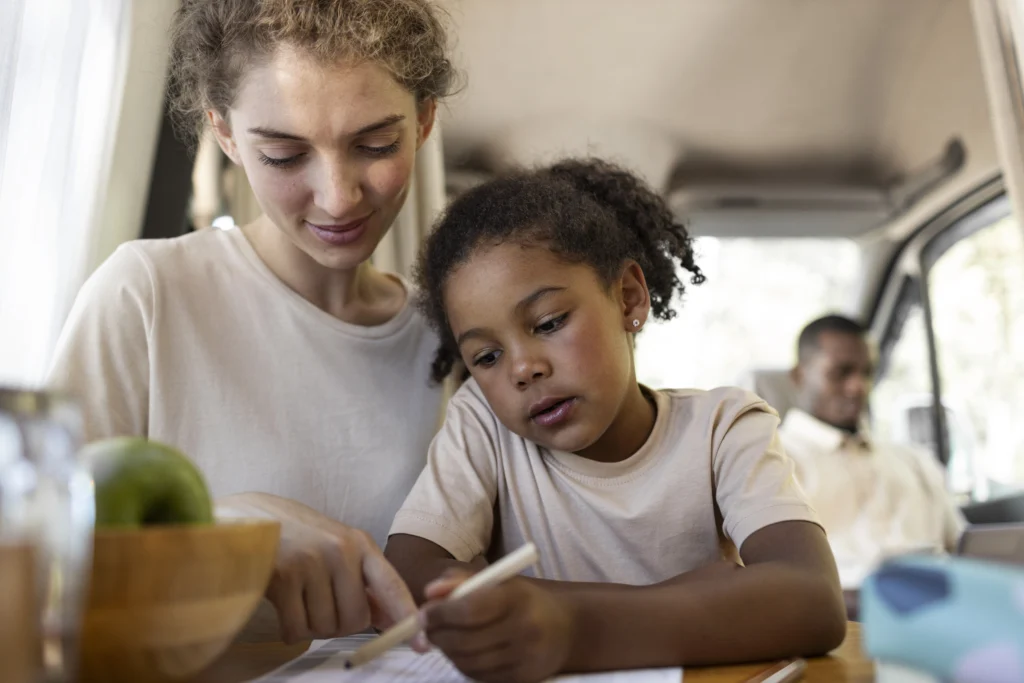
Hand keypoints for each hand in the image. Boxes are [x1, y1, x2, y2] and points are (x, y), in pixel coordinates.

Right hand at [216, 493, 421, 644]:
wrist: (245, 520)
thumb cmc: (295, 538)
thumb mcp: (335, 547)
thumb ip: (361, 580)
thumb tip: (388, 618)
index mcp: (359, 543)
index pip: (392, 585)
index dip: (406, 616)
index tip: (422, 642)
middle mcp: (340, 551)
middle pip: (356, 619)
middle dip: (338, 623)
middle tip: (318, 603)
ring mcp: (312, 562)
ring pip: (326, 627)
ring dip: (310, 624)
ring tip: (297, 596)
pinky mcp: (283, 576)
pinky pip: (297, 628)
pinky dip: (289, 627)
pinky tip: (281, 603)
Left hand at [421, 570, 575, 682]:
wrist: (567, 628)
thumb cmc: (524, 600)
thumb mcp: (498, 580)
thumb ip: (462, 580)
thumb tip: (430, 592)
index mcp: (517, 597)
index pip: (469, 609)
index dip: (441, 613)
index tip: (424, 613)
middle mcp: (525, 628)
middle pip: (465, 640)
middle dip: (437, 635)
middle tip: (425, 628)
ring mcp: (525, 657)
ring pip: (469, 661)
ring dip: (447, 651)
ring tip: (442, 639)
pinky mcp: (523, 678)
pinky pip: (480, 676)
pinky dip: (463, 664)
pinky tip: (462, 652)